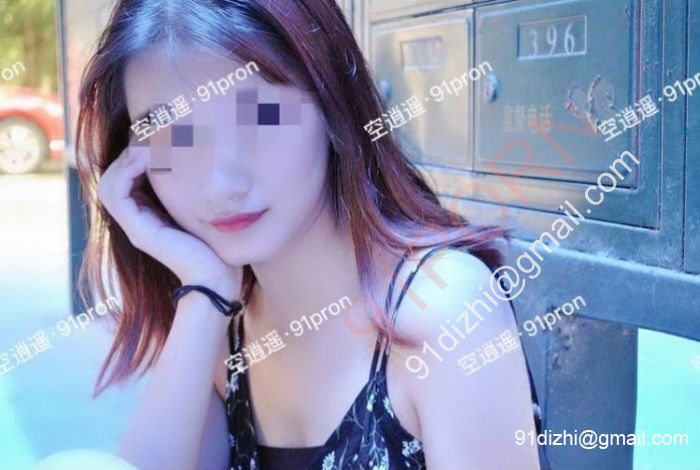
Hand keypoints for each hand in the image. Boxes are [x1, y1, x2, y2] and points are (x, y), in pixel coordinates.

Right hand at [97, 146, 242, 294]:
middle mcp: (137, 220)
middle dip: (129, 151)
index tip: (158, 134)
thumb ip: (194, 188)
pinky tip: (148, 156)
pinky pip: (116, 193)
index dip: (136, 153)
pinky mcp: (139, 232)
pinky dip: (127, 170)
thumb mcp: (203, 207)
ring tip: (148, 142)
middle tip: (149, 131)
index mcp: (149, 214)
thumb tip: (198, 155)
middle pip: (115, 176)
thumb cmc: (217, 244)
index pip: (127, 176)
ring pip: (110, 182)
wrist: (219, 276)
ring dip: (126, 158)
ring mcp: (135, 227)